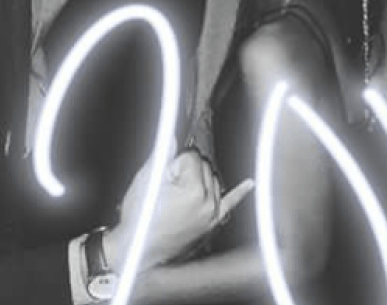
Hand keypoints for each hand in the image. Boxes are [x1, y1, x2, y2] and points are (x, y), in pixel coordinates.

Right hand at [105, 150, 252, 270]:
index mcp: (193, 191)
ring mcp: (212, 214)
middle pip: (203, 165)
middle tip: (167, 188)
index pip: (191, 157)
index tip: (163, 178)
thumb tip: (172, 136)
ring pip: (212, 179)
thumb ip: (163, 156)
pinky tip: (249, 184)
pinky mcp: (212, 223)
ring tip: (177, 197)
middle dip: (186, 170)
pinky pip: (230, 204)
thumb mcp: (146, 182)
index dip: (174, 164)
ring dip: (199, 180)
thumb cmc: (139, 216)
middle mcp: (208, 202)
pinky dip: (240, 193)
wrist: (137, 250)